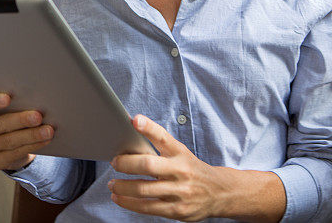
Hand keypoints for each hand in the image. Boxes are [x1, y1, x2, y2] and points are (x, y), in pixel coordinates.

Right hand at [0, 93, 53, 170]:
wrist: (5, 143)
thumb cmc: (7, 117)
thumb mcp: (5, 109)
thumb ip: (13, 103)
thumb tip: (35, 97)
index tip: (8, 98)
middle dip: (21, 120)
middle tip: (38, 116)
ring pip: (10, 141)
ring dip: (31, 135)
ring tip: (48, 130)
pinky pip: (16, 153)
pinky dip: (33, 146)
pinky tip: (45, 140)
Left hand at [108, 115, 284, 222]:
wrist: (219, 192)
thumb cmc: (192, 169)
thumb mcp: (180, 153)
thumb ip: (159, 146)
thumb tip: (132, 132)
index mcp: (180, 153)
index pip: (163, 137)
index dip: (148, 128)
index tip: (134, 120)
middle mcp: (180, 171)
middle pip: (148, 165)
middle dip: (126, 164)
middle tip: (114, 162)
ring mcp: (179, 192)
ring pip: (143, 189)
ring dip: (122, 186)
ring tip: (112, 184)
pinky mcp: (176, 210)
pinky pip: (147, 208)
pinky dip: (129, 203)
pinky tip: (119, 198)